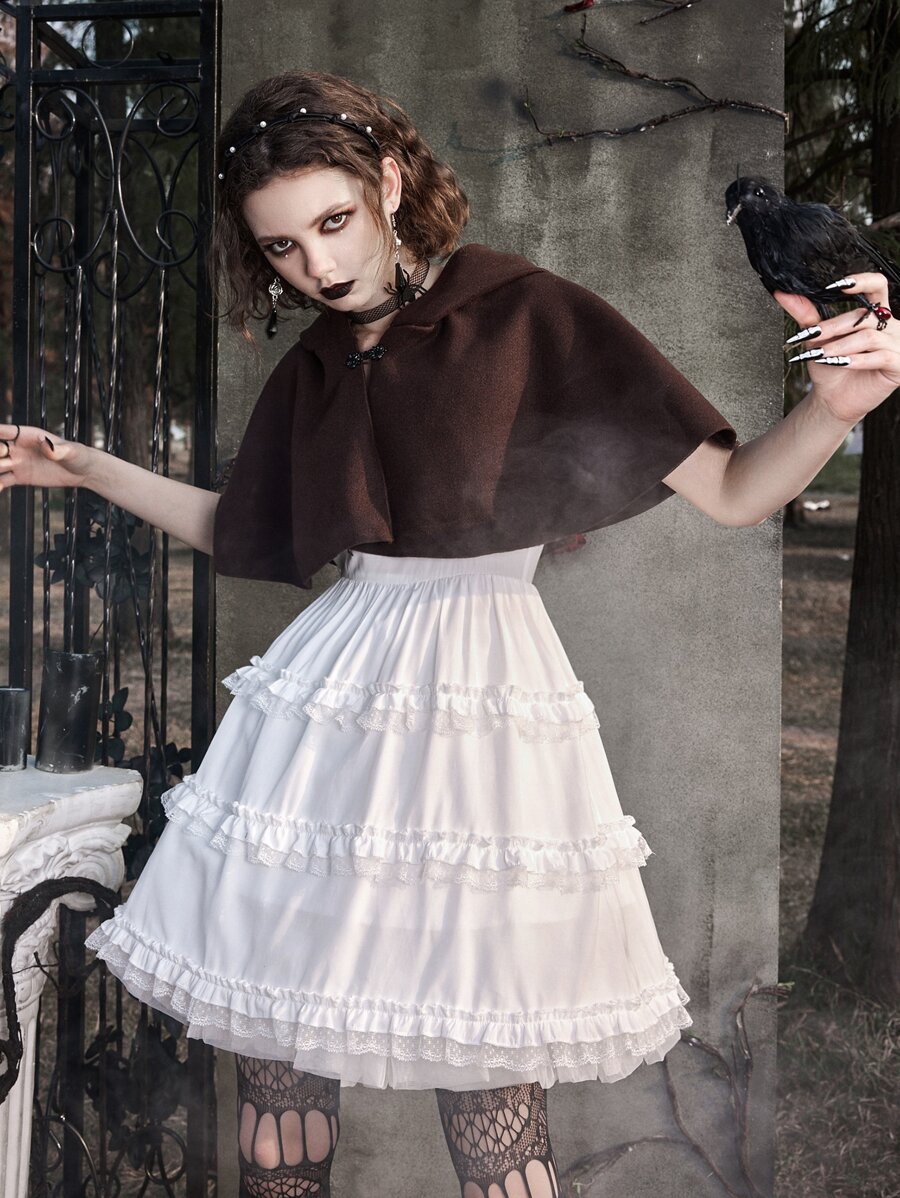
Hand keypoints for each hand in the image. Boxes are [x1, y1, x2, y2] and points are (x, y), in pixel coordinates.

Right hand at [0, 423, 94, 491]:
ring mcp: (18, 463)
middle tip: (1, 456)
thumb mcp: (70, 451)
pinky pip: (4, 480)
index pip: (9, 431)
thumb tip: (47, 446)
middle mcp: (19, 448)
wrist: (82, 472)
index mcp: (30, 436)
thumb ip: (58, 449)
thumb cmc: (77, 455)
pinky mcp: (20, 477)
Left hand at [774, 271, 899, 423]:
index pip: (877, 285)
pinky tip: (841, 363)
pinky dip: (857, 360)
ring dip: (841, 345)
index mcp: (874, 314)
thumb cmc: (830, 368)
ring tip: (821, 355)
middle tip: (813, 336)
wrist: (832, 399)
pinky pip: (881, 357)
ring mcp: (896, 344)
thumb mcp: (816, 339)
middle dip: (834, 326)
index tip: (837, 285)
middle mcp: (889, 326)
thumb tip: (784, 295)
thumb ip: (805, 315)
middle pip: (865, 315)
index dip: (862, 281)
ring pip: (869, 336)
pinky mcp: (898, 364)